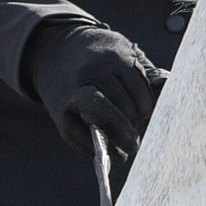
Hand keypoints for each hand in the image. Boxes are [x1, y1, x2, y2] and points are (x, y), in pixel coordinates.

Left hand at [24, 20, 164, 159]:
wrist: (59, 51)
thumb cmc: (67, 96)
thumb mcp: (66, 122)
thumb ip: (89, 142)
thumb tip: (121, 157)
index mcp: (77, 87)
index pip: (103, 107)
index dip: (120, 130)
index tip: (130, 147)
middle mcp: (97, 68)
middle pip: (127, 107)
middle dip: (130, 128)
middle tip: (128, 138)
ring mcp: (114, 56)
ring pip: (142, 97)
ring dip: (139, 115)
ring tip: (127, 120)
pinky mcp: (127, 49)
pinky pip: (145, 84)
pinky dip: (143, 100)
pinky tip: (131, 103)